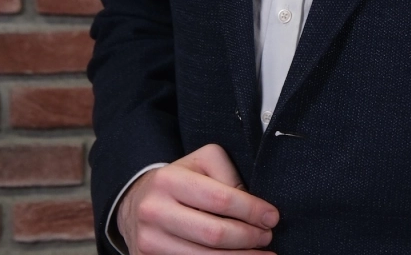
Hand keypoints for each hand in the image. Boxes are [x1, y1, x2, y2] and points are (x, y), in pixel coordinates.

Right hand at [116, 143, 278, 253]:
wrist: (137, 204)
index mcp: (169, 181)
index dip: (252, 211)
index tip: (272, 217)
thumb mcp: (203, 163)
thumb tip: (255, 207)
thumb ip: (229, 176)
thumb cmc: (180, 181)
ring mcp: (149, 241)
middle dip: (249, 238)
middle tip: (267, 237)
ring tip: (260, 254)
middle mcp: (154, 211)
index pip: (221, 200)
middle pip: (214, 234)